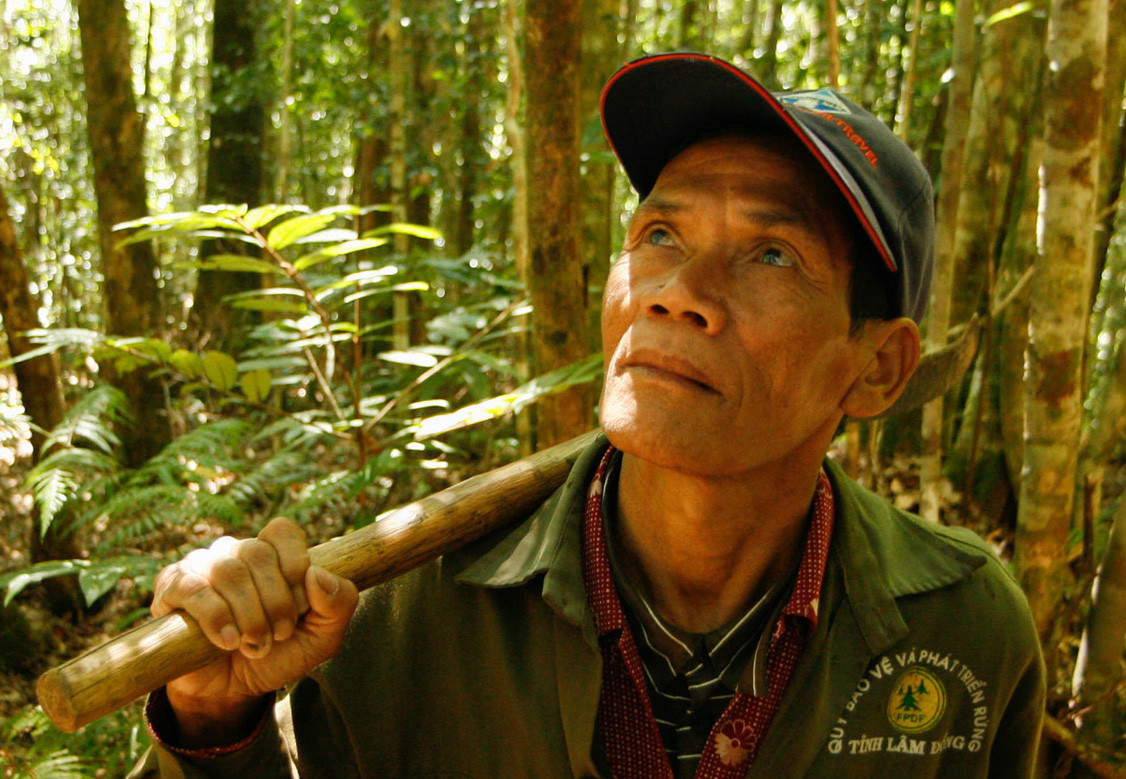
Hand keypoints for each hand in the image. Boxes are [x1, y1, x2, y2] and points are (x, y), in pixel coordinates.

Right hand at [151, 517, 357, 744]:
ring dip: (249, 615)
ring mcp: (201, 567)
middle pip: (257, 553)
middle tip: (279, 635)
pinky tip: (229, 642)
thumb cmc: (278, 655)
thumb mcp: (322, 637)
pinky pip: (194, 589)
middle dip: (276, 601)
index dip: (295, 564)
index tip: (301, 606)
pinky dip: (216, 618)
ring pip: (228, 571)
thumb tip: (319, 575)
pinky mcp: (172, 589)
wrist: (231, 691)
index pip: (282, 530)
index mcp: (271, 553)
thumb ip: (339, 604)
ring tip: (255, 646)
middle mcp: (235, 552)